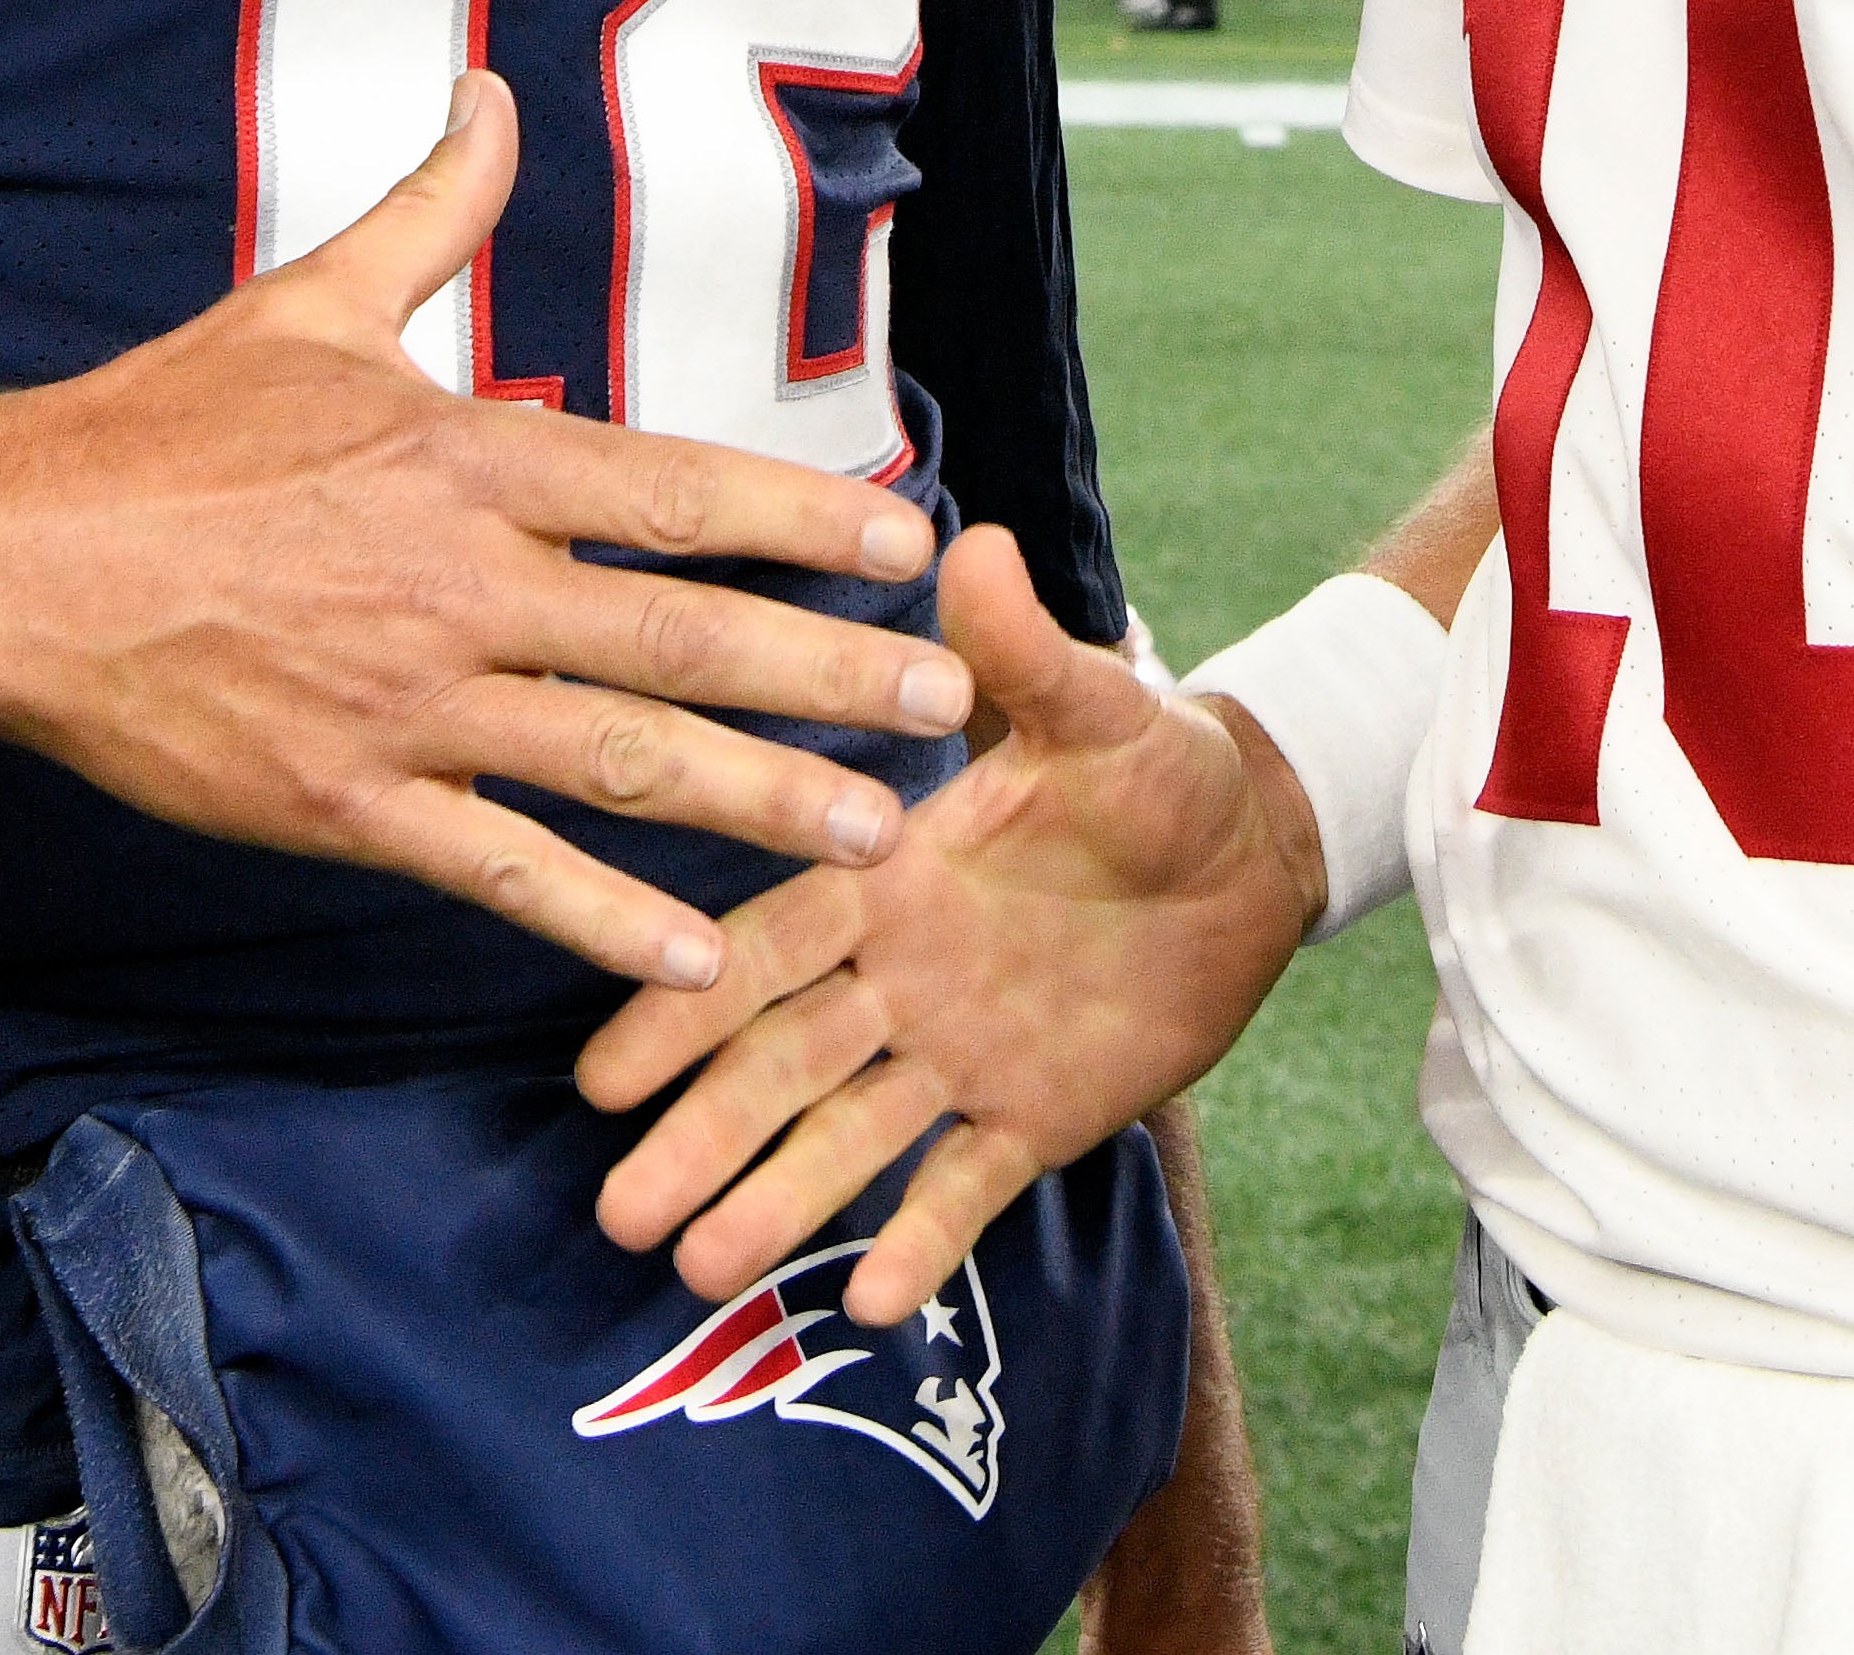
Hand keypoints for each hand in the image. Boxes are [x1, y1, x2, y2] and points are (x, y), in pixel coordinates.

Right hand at [0, 76, 967, 994]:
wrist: (1, 562)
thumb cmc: (162, 429)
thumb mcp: (311, 301)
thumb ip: (431, 210)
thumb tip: (490, 91)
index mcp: (468, 461)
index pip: (675, 491)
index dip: (803, 520)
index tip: (909, 543)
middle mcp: (459, 586)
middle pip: (682, 639)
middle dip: (827, 676)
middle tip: (943, 707)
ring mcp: (406, 707)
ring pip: (618, 764)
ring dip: (759, 804)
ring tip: (875, 836)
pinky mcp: (344, 807)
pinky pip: (503, 874)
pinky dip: (606, 921)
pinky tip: (700, 961)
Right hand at [576, 528, 1317, 1327]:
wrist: (1254, 848)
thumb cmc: (1157, 764)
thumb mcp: (1096, 707)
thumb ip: (1025, 654)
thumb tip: (977, 546)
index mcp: (895, 876)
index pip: (770, 945)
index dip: (685, 1006)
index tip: (600, 1074)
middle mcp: (905, 973)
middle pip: (783, 1061)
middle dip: (701, 1133)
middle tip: (616, 1212)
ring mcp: (964, 1051)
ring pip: (850, 1135)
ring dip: (778, 1199)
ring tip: (696, 1272)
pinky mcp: (1040, 1115)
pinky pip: (968, 1185)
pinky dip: (921, 1242)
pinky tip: (864, 1306)